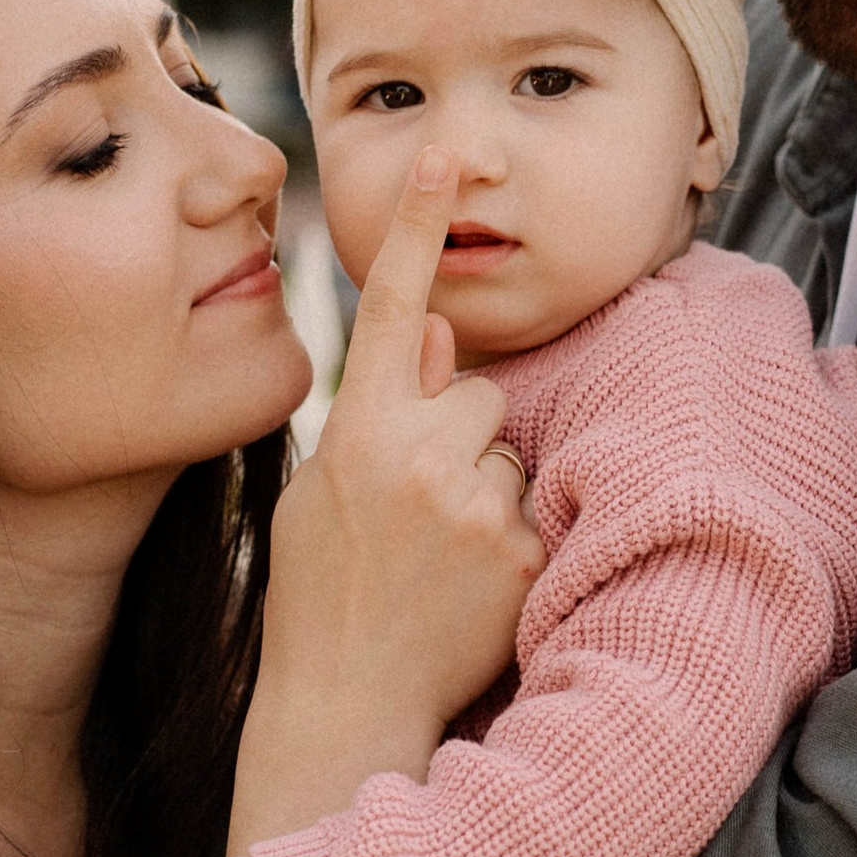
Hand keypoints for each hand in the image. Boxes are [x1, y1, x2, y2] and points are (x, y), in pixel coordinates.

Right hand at [240, 151, 543, 831]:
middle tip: (418, 508)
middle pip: (480, 391)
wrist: (346, 700)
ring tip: (438, 555)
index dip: (420, 226)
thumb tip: (443, 337)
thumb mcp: (325, 487)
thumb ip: (381, 407)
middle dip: (459, 432)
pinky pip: (531, 506)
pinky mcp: (520, 552)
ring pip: (508, 448)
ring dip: (485, 485)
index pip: (396, 307)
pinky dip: (507, 539)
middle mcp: (418, 456)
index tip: (447, 155)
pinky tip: (465, 587)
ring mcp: (474, 505)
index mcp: (358, 430)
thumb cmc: (325, 589)